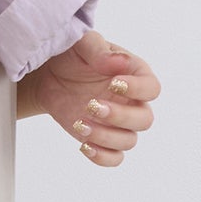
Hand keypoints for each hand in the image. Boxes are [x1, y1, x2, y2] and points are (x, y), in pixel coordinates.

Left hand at [26, 30, 159, 165]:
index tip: (113, 84)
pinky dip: (102, 157)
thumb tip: (120, 62)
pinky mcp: (102, 138)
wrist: (49, 73)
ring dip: (106, 137)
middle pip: (144, 120)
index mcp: (135, 75)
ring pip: (128, 141)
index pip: (151, 89)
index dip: (137, 90)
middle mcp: (132, 101)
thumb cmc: (72, 53)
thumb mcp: (83, 44)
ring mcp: (118, 122)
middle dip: (119, 116)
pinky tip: (83, 145)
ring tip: (79, 124)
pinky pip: (114, 157)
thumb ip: (101, 52)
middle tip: (91, 105)